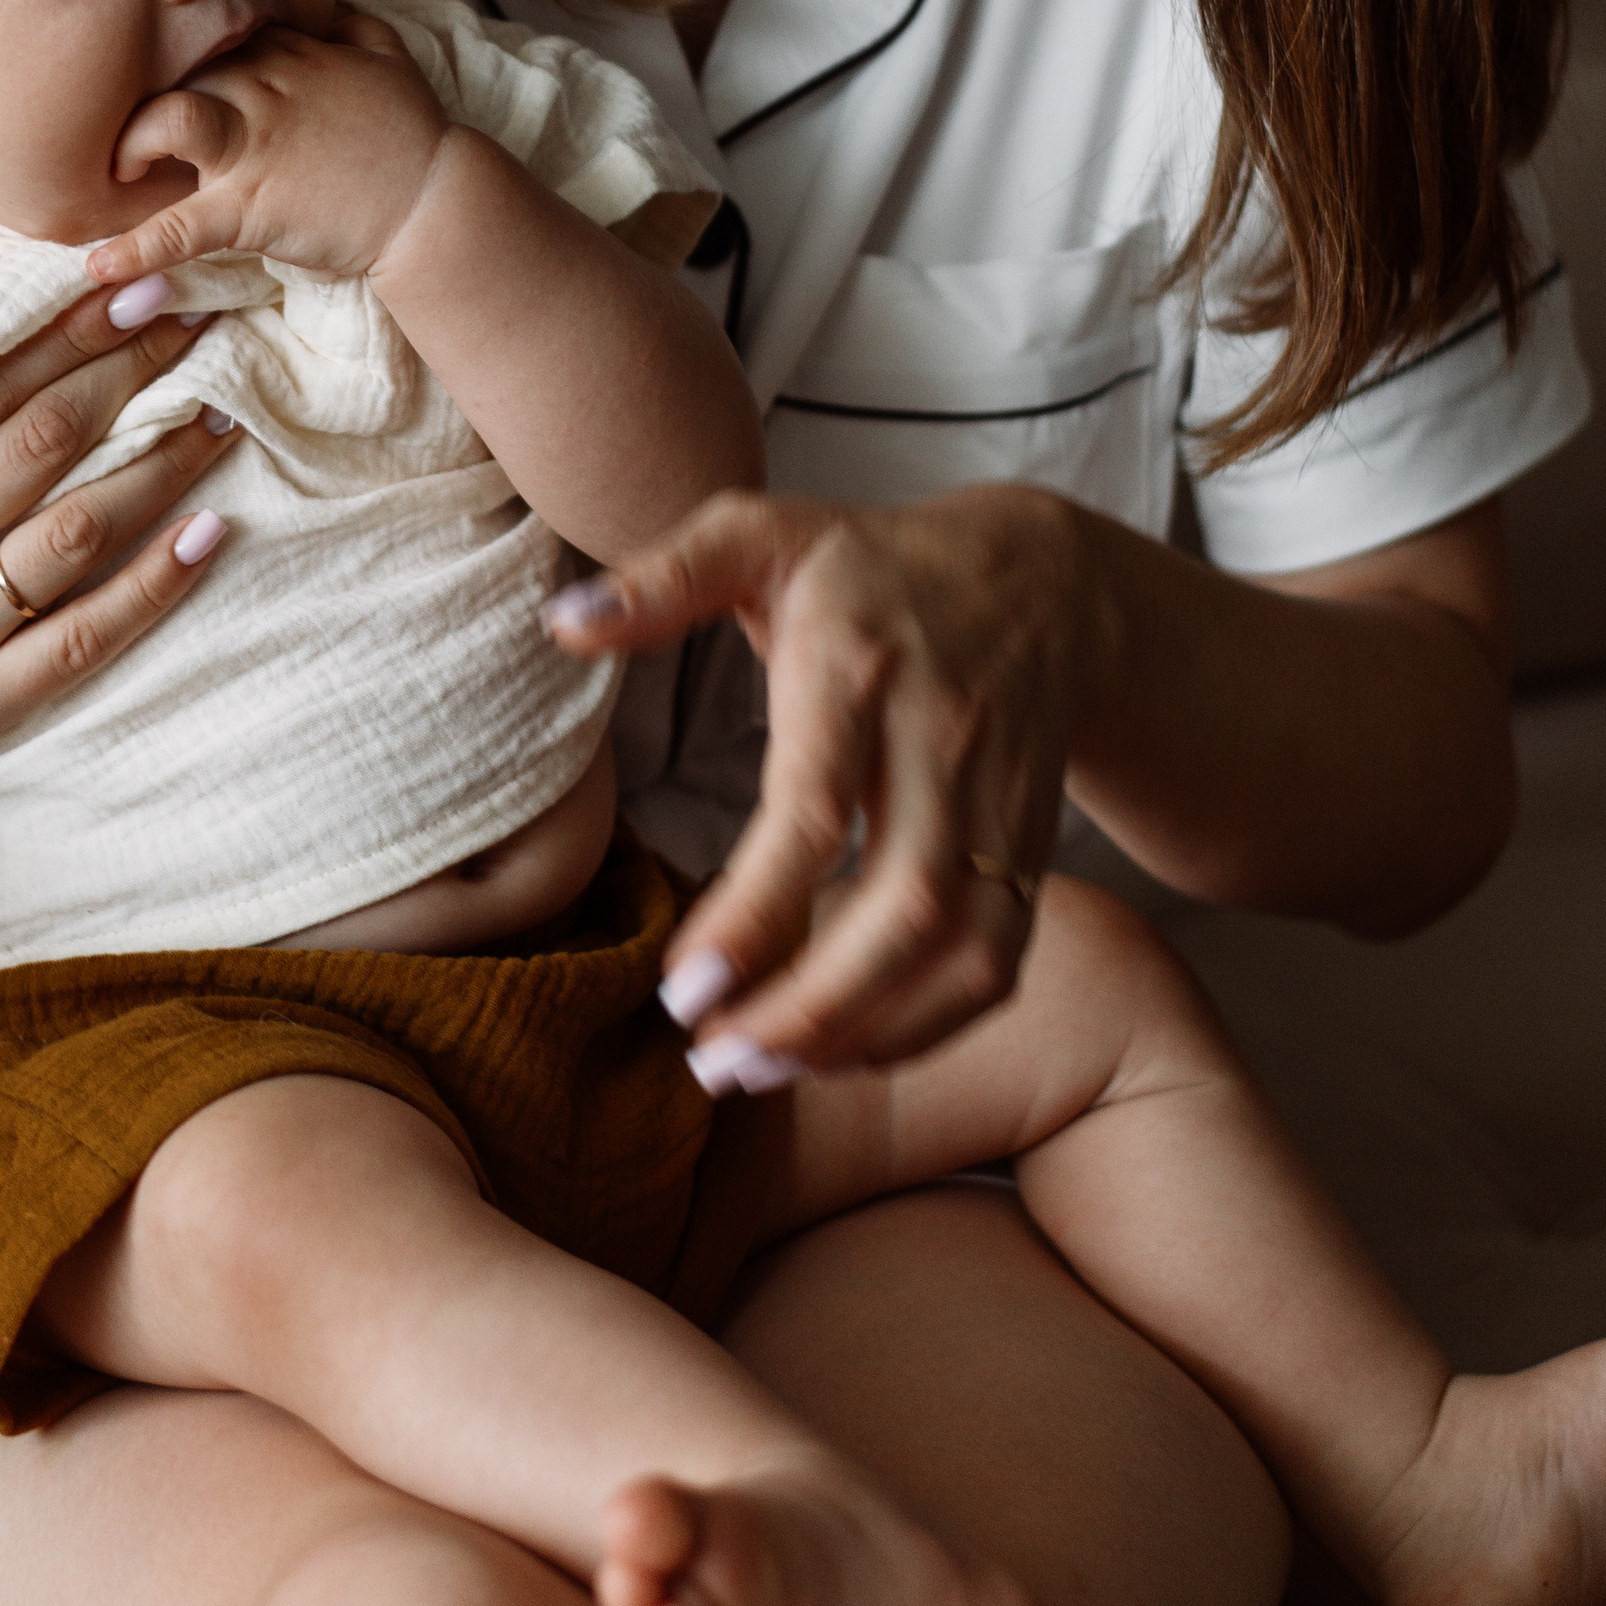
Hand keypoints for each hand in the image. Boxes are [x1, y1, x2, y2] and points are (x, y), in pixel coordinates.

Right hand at [0, 288, 238, 804]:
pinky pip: (81, 642)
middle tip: (201, 322)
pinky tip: (207, 533)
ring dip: (161, 465)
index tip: (136, 281)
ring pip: (73, 533)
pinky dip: (153, 585)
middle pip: (39, 443)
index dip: (69, 329)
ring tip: (219, 417)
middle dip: (131, 372)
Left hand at [88, 10, 449, 293]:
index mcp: (286, 54)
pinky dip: (134, 250)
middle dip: (141, 93)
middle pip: (175, 68)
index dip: (179, 53)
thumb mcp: (388, 54)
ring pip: (166, 118)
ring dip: (129, 143)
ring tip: (116, 172)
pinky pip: (179, 227)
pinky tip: (98, 266)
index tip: (160, 72)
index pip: (210, 34)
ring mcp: (253, 145)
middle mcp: (262, 88)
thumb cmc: (413, 134)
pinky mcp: (250, 206)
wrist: (435, 201)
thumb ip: (349, 17)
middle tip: (128, 129)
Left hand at [547, 485, 1090, 1075]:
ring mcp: (999, 805)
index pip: (814, 811)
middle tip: (715, 1064)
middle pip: (907, 906)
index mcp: (860, 667)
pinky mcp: (1031, 852)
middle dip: (815, 1008)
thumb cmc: (868, 564)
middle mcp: (942, 743)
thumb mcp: (763, 534)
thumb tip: (560, 621)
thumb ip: (664, 576)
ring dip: (872, 1034)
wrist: (1045, 584)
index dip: (755, 912)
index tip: (682, 991)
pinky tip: (843, 1051)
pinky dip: (928, 1026)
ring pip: (966, 950)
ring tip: (763, 1071)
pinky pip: (998, 962)